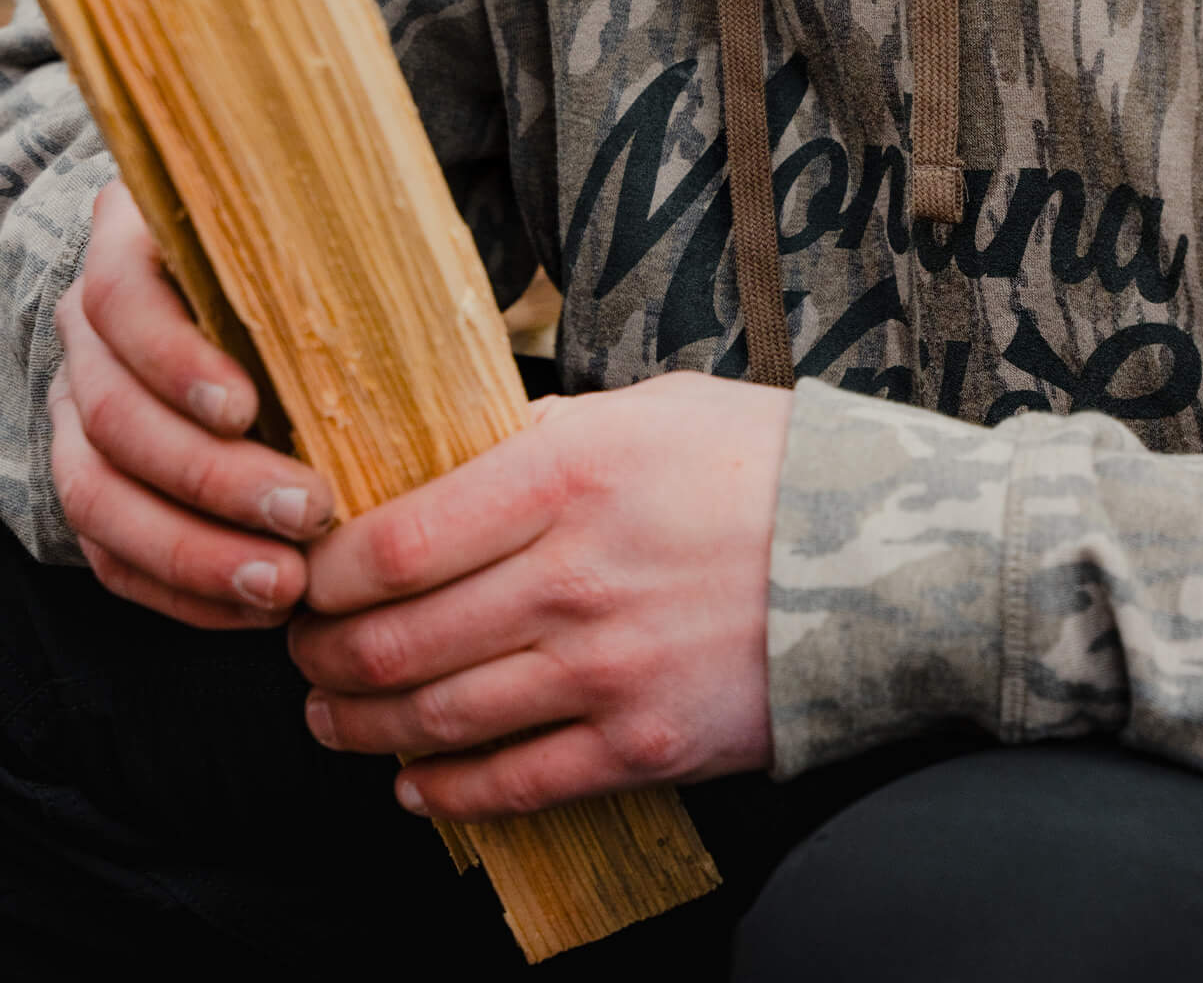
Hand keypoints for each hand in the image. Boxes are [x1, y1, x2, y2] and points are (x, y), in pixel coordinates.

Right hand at [48, 183, 335, 626]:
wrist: (267, 300)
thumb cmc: (316, 266)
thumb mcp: (321, 242)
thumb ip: (341, 261)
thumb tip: (423, 305)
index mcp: (134, 250)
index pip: (121, 298)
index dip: (174, 360)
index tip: (247, 408)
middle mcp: (92, 336)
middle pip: (114, 414)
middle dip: (211, 478)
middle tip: (308, 513)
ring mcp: (81, 412)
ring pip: (98, 496)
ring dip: (193, 552)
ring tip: (284, 584)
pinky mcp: (96, 484)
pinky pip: (112, 556)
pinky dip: (183, 590)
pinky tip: (255, 607)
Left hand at [290, 371, 791, 820]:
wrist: (896, 554)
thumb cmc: (776, 465)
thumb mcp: (659, 409)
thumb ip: (553, 430)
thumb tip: (459, 454)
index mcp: (569, 474)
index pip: (393, 541)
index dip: (325, 571)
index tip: (308, 572)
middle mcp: (572, 578)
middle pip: (394, 641)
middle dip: (322, 654)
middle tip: (305, 648)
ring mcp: (606, 672)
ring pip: (434, 720)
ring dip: (361, 724)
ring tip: (336, 714)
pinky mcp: (642, 745)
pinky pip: (509, 787)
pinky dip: (440, 793)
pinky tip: (414, 780)